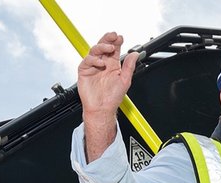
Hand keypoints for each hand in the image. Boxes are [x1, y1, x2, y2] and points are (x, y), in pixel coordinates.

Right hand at [78, 32, 138, 160]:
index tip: (120, 37)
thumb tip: (135, 54)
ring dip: (102, 47)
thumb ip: (129, 66)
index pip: (114, 49)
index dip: (116, 42)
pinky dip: (93, 60)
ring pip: (94, 51)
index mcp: (112, 65)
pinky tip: (101, 63)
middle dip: (108, 39)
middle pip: (103, 46)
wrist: (102, 109)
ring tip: (109, 48)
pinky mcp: (84, 71)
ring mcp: (93, 67)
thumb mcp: (125, 80)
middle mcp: (102, 64)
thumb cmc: (112, 98)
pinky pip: (87, 61)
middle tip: (113, 36)